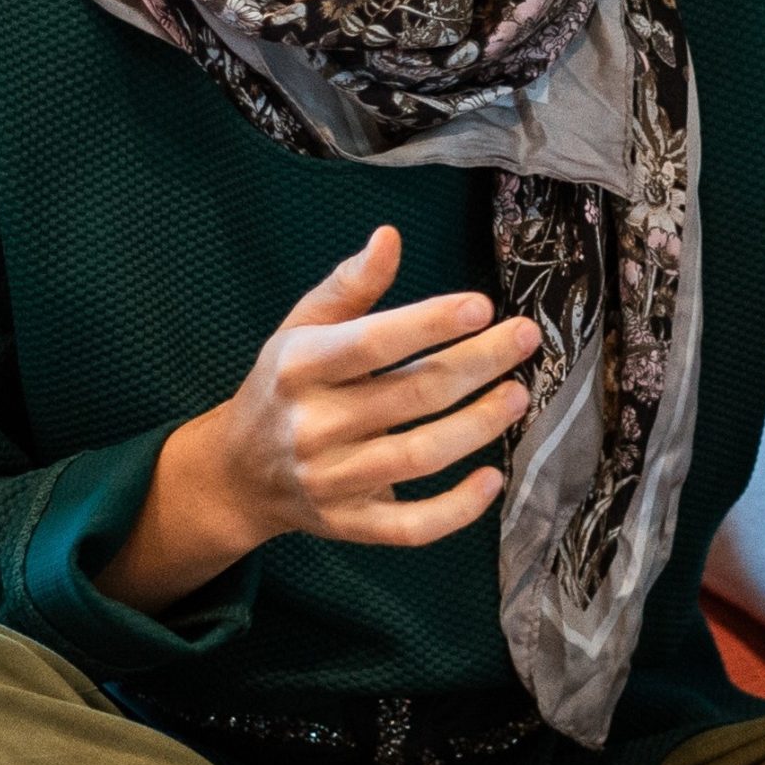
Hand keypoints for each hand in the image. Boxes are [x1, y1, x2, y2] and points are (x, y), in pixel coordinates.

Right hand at [98, 226, 536, 613]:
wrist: (238, 473)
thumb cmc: (284, 386)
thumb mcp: (301, 327)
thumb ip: (348, 286)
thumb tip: (390, 237)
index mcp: (300, 367)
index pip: (373, 343)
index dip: (430, 323)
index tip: (482, 305)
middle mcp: (313, 426)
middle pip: (412, 395)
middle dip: (477, 364)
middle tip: (526, 339)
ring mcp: (332, 480)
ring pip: (419, 457)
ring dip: (477, 426)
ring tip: (517, 395)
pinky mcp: (351, 524)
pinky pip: (411, 527)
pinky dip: (456, 509)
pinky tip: (494, 479)